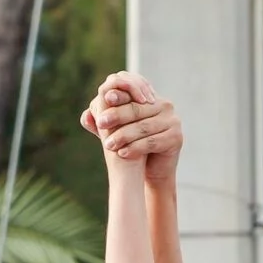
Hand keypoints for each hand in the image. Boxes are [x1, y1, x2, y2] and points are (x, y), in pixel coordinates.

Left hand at [82, 69, 182, 186]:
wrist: (153, 170)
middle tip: (101, 123)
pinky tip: (123, 153)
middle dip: (117, 115)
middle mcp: (165, 106)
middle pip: (137, 109)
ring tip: (108, 144)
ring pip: (143, 127)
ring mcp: (173, 121)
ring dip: (124, 135)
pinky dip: (136, 148)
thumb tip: (85, 115)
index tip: (105, 98)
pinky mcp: (177, 137)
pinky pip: (152, 142)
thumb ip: (103, 123)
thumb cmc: (133, 146)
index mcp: (151, 98)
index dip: (120, 93)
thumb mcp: (117, 131)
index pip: (135, 91)